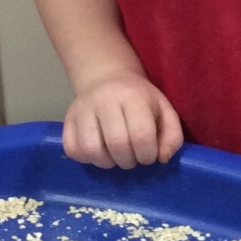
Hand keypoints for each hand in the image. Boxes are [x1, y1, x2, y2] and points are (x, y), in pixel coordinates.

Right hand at [62, 73, 183, 168]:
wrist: (107, 78)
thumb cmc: (140, 100)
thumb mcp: (164, 111)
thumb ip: (172, 136)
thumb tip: (162, 159)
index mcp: (133, 96)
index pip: (141, 135)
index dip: (147, 154)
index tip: (148, 155)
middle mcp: (104, 100)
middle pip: (117, 144)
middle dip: (128, 161)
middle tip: (132, 157)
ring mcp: (82, 110)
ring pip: (91, 149)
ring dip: (107, 163)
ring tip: (114, 157)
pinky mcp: (67, 120)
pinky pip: (72, 150)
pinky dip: (86, 159)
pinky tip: (98, 152)